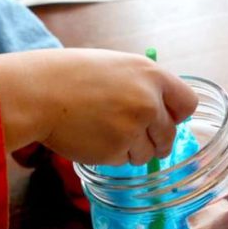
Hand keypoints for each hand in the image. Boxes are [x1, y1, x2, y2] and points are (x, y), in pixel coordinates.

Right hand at [0, 49, 197, 164]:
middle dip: (155, 139)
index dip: (176, 115)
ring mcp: (134, 129)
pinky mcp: (117, 151)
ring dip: (132, 149)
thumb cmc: (72, 76)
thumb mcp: (118, 67)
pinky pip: (125, 161)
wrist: (39, 93)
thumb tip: (166, 113)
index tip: (165, 119)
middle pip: (169, 135)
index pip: (188, 104)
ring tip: (104, 130)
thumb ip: (145, 87)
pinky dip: (112, 155)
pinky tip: (93, 138)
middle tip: (131, 133)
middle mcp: (149, 103)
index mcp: (151, 75)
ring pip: (148, 154)